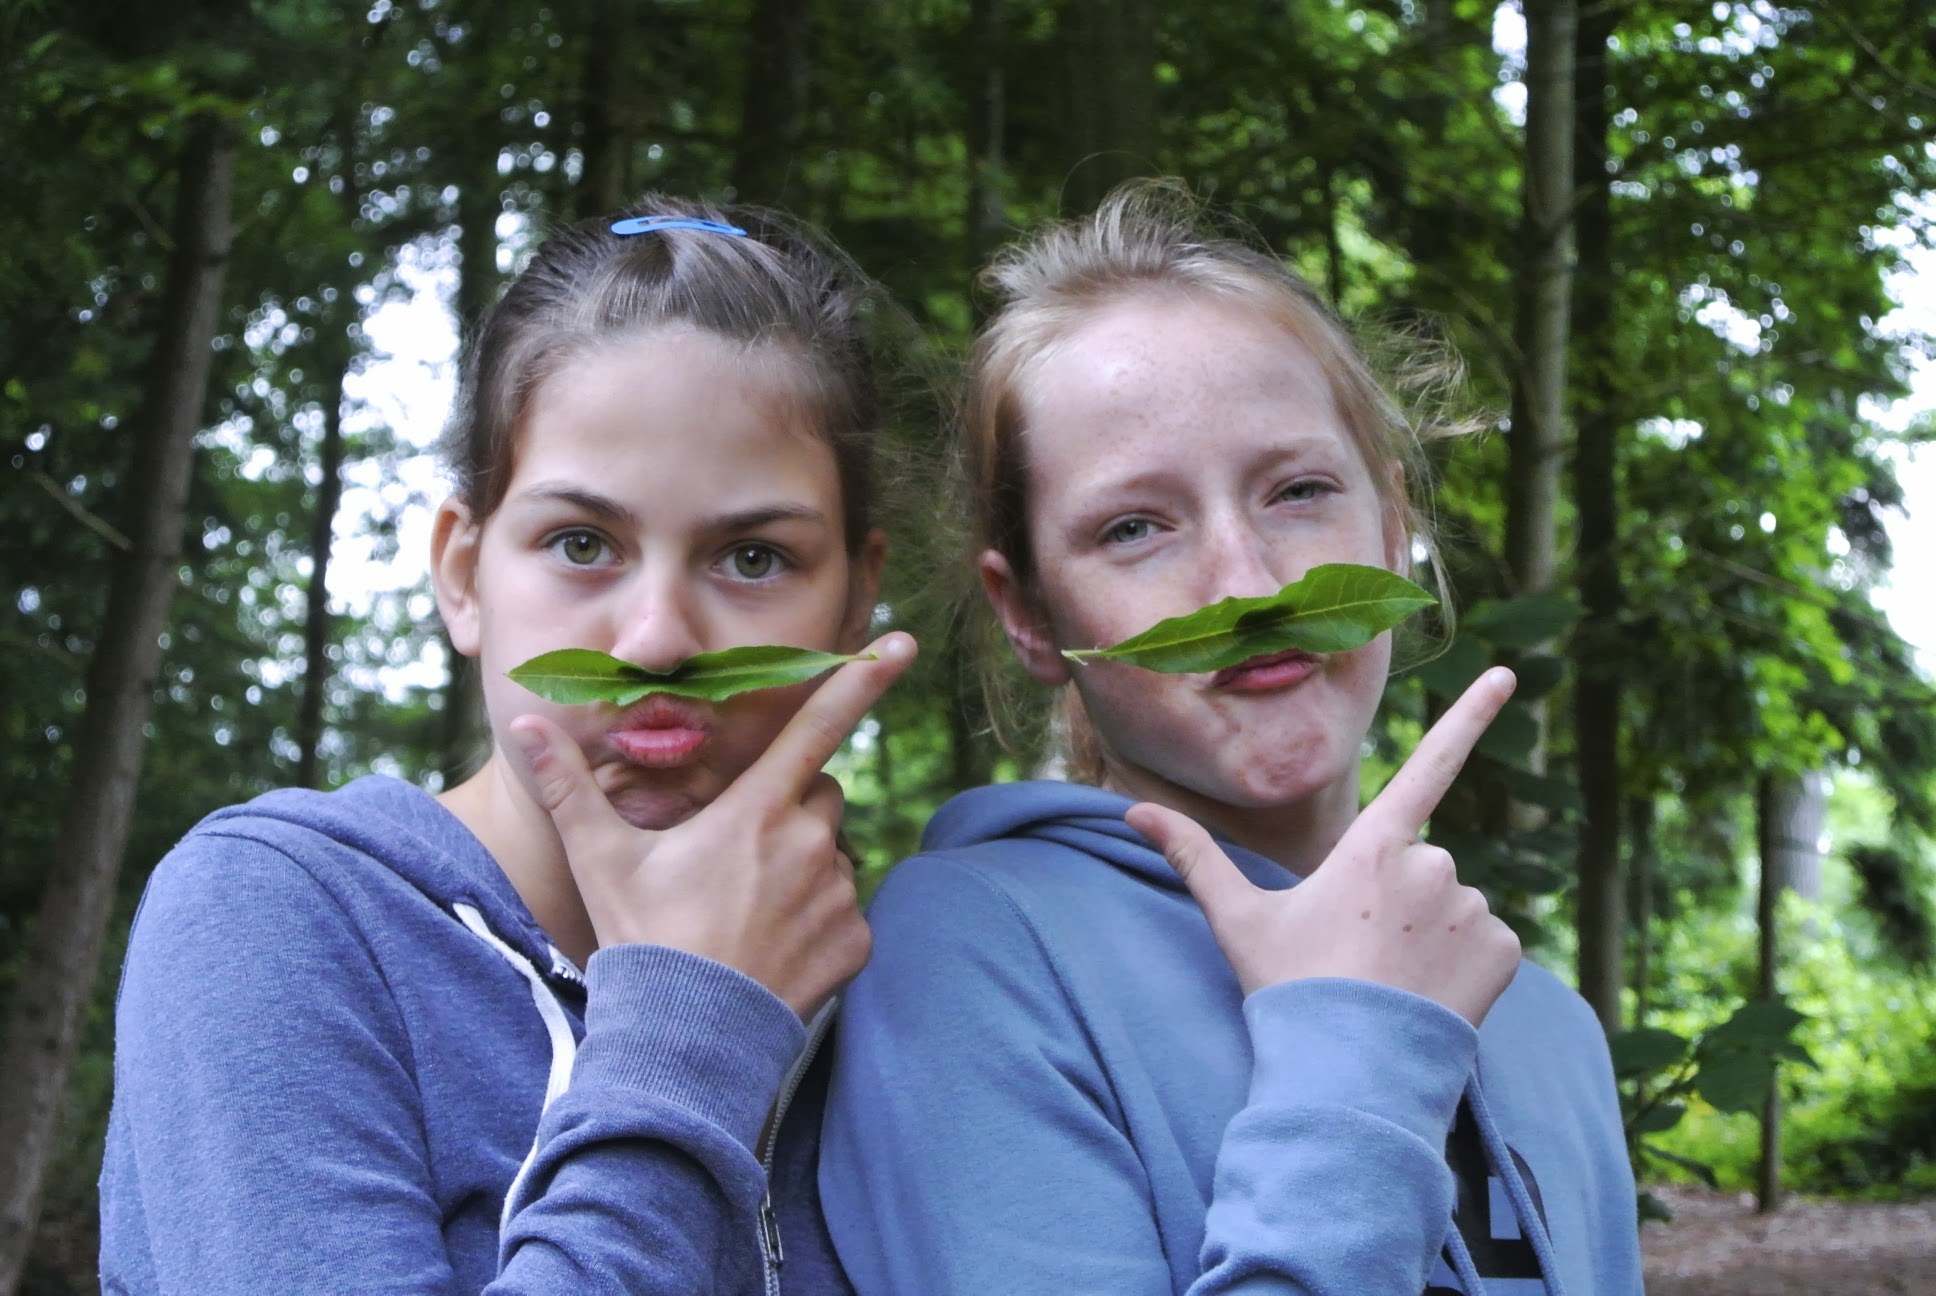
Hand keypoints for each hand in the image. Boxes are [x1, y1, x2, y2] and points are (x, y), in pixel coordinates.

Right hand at [509, 632, 916, 1019]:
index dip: (859, 679)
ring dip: (804, 866)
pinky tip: (773, 947)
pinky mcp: (856, 941)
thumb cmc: (644, 941)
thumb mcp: (600, 859)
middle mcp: (808, 843)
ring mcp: (837, 893)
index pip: (818, 726)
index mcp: (755, 811)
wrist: (686, 1040)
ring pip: (833, 854)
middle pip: (819, 793)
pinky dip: (819, 920)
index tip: (899, 643)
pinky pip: (846, 911)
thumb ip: (569, 786)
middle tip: (737, 854)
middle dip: (790, 807)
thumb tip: (523, 722)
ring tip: (746, 911)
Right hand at [1126, 667, 1521, 1025]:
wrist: (1349, 1075)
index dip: (1470, 716)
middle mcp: (1431, 864)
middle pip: (1419, 862)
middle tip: (1356, 951)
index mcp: (1373, 845)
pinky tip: (1426, 996)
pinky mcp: (1502, 952)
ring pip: (1452, 905)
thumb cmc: (1289, 990)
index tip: (1506, 674)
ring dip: (1428, 934)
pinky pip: (1487, 944)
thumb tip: (1133, 810)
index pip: (1429, 764)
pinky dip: (1464, 966)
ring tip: (1388, 981)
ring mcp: (1471, 908)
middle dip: (1396, 897)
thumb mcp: (1238, 920)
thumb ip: (1194, 856)